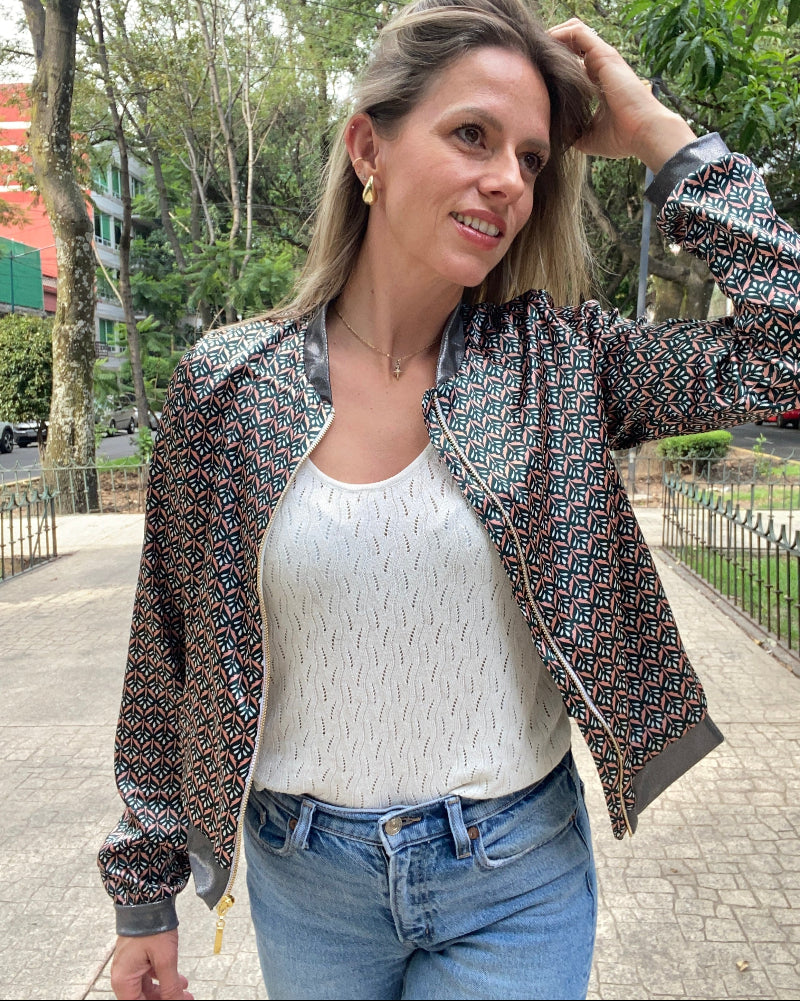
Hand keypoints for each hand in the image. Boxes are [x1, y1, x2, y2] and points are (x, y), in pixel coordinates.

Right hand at [110, 931, 192, 999]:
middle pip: (142, 999)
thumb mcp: (165, 960)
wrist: (147, 899)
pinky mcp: (137, 958)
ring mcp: (130, 966)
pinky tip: (179, 979)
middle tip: (185, 999)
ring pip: (147, 989)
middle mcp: (123, 976)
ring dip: (166, 991)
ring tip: (185, 991)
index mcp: (124, 981)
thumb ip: (170, 987)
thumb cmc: (151, 927)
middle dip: (164, 1000)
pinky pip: (148, 976)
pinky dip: (163, 979)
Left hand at [549, 18, 695, 171]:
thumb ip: (572, 130)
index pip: (576, 61)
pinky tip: (545, 45)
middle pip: (574, 42)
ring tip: (536, 48)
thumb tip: (553, 133)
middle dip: (552, 45)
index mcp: (599, 81)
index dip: (556, 63)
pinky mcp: (604, 55)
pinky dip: (560, 34)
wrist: (644, 133)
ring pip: (575, 32)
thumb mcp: (588, 137)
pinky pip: (578, 33)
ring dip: (554, 36)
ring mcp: (604, 58)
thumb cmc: (622, 138)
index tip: (537, 73)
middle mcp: (601, 66)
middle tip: (532, 57)